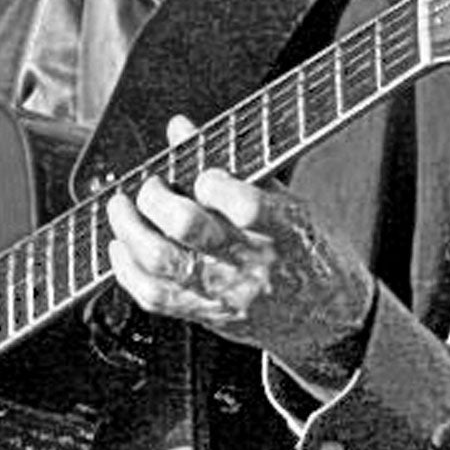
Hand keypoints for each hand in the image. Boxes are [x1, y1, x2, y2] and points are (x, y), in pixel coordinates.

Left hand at [104, 116, 375, 386]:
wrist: (329, 320)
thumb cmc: (307, 252)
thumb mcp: (289, 204)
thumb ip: (234, 167)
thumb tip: (182, 129)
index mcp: (284, 229)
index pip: (244, 205)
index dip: (213, 182)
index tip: (202, 173)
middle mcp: (252, 264)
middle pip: (188, 229)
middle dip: (155, 198)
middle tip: (150, 185)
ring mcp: (226, 293)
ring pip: (162, 261)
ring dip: (130, 229)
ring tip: (121, 208)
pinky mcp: (206, 314)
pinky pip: (154, 297)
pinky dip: (127, 270)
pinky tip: (121, 249)